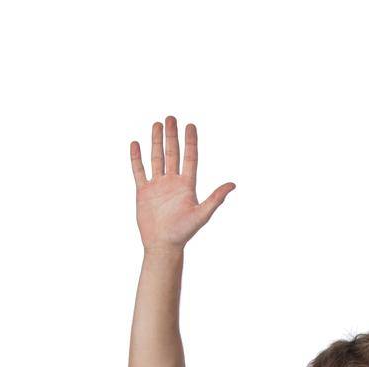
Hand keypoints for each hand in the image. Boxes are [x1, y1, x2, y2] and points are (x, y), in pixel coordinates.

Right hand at [130, 115, 234, 250]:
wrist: (163, 246)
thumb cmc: (183, 233)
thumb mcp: (202, 214)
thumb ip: (216, 198)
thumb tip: (233, 184)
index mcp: (186, 185)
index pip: (190, 158)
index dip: (190, 142)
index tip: (190, 125)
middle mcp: (172, 182)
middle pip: (173, 153)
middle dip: (172, 136)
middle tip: (171, 118)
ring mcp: (157, 186)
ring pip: (156, 158)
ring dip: (156, 142)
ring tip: (157, 124)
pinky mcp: (143, 192)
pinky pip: (139, 171)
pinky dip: (136, 158)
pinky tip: (136, 144)